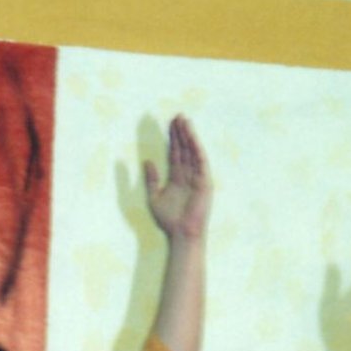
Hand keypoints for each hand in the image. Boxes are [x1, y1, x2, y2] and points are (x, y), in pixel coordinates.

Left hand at [144, 115, 211, 240]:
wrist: (180, 234)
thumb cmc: (168, 220)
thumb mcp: (153, 196)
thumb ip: (151, 179)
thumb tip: (146, 161)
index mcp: (176, 177)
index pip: (174, 153)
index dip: (172, 139)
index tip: (169, 124)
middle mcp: (188, 175)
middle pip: (184, 149)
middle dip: (180, 133)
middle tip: (177, 116)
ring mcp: (197, 177)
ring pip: (192, 152)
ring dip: (189, 136)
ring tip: (184, 121)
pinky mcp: (205, 182)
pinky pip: (201, 161)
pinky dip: (197, 149)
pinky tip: (192, 137)